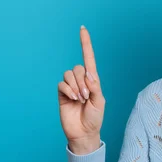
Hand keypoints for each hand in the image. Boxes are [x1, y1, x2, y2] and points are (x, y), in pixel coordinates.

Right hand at [57, 26, 105, 151]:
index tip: (82, 29)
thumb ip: (95, 87)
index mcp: (93, 80)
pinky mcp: (62, 94)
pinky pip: (61, 84)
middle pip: (78, 68)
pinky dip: (68, 90)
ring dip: (76, 86)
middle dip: (83, 81)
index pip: (88, 58)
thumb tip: (88, 73)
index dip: (85, 44)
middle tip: (86, 96)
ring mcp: (70, 87)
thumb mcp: (100, 102)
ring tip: (80, 99)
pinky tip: (73, 99)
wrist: (83, 133)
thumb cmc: (95, 118)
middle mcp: (81, 81)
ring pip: (69, 74)